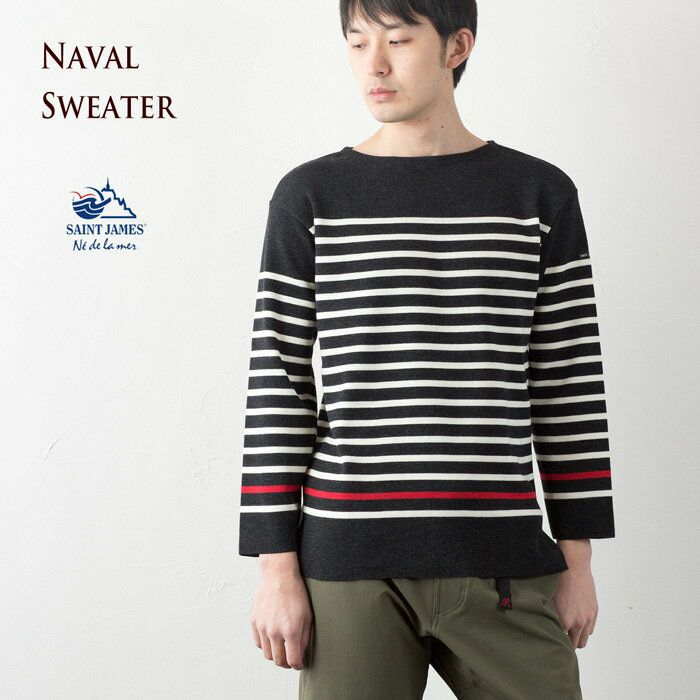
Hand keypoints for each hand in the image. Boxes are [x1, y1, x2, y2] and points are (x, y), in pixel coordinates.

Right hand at [249, 552, 313, 669]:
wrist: (278, 575)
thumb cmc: (296, 593)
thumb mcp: (307, 616)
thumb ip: (304, 638)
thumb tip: (301, 654)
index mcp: (291, 631)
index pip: (292, 661)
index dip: (298, 665)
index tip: (300, 664)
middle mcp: (274, 631)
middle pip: (278, 661)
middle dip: (286, 663)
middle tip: (291, 659)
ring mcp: (262, 627)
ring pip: (267, 654)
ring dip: (275, 655)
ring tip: (282, 649)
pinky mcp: (254, 621)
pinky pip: (258, 642)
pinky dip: (265, 645)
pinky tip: (272, 639)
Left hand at [555, 540, 597, 648]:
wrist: (574, 566)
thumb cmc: (558, 580)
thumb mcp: (549, 599)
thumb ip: (548, 616)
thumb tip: (543, 625)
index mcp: (565, 621)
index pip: (561, 642)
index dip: (555, 642)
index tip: (551, 641)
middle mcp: (578, 622)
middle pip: (575, 645)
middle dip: (567, 643)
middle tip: (559, 639)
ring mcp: (588, 617)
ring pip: (584, 639)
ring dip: (577, 638)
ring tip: (568, 631)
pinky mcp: (594, 611)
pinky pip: (590, 629)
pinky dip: (584, 629)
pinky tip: (576, 622)